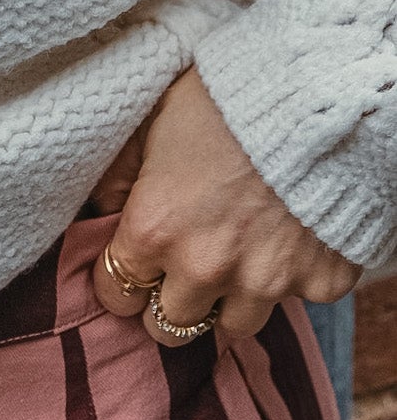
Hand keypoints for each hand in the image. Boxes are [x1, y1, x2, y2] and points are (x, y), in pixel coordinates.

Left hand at [89, 68, 359, 340]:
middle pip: (170, 327)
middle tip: (179, 269)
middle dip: (168, 301)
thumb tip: (100, 210)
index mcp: (155, 230)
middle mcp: (206, 267)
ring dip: (228, 299)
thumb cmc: (220, 98)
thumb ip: (116, 175)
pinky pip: (299, 300)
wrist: (310, 92)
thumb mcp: (149, 120)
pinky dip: (293, 277)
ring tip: (232, 260)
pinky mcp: (318, 280)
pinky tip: (287, 240)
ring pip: (233, 326)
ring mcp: (266, 280)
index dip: (119, 281)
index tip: (131, 265)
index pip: (116, 295)